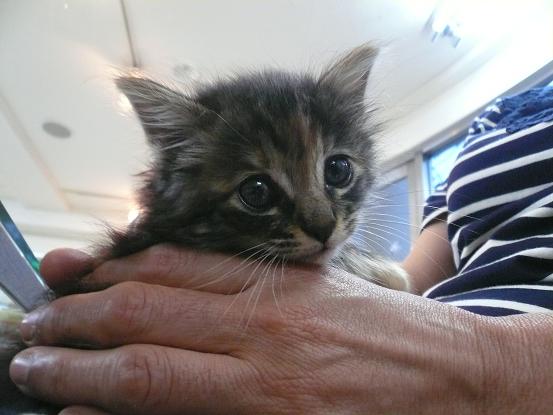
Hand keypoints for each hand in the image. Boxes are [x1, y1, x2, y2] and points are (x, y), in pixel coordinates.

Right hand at [10, 246, 552, 413]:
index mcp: (263, 396)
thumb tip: (141, 404)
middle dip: (81, 322)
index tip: (39, 371)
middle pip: (149, 318)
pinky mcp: (296, 273)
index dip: (82, 375)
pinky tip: (139, 260)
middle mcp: (263, 336)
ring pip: (177, 276)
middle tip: (33, 326)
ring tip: (66, 283)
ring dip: (114, 279)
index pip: (148, 377)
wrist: (455, 381)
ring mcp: (281, 294)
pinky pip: (219, 259)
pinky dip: (168, 258)